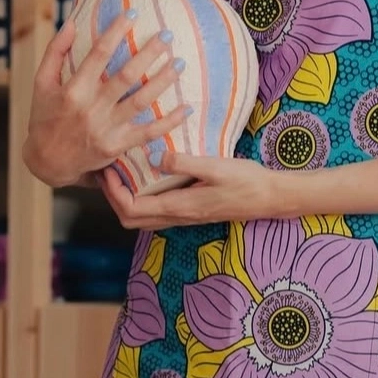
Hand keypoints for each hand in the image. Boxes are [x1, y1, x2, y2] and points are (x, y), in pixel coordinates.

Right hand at [21, 12, 189, 186]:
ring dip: (163, 81)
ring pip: (142, 101)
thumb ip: (55, 52)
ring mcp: (106, 129)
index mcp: (73, 89)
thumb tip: (72, 22)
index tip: (132, 13)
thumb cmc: (44, 117)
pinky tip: (186, 108)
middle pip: (127, 76)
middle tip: (167, 36)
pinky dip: (169, 122)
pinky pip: (148, 133)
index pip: (98, 54)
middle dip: (149, 54)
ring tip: (180, 63)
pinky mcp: (117, 146)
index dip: (116, 32)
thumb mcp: (41, 83)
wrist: (46, 162)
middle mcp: (91, 108)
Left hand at [97, 151, 291, 230]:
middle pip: (131, 219)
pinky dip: (142, 198)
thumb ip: (185, 163)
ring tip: (121, 173)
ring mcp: (184, 216)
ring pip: (142, 218)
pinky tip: (147, 177)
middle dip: (112, 198)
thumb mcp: (216, 167)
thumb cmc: (246, 181)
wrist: (269, 197)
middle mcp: (178, 217)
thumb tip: (156, 158)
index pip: (132, 208)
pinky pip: (156, 212)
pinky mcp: (191, 211)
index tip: (107, 169)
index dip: (113, 192)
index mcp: (179, 206)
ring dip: (125, 199)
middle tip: (107, 171)